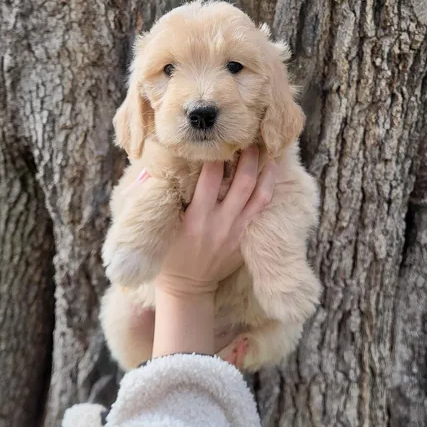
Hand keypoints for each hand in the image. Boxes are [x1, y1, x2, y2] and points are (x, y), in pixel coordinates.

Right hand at [156, 146, 276, 297]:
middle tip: (248, 138)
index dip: (215, 157)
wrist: (188, 288)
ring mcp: (237, 231)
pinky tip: (271, 173)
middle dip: (247, 158)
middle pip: (242, 183)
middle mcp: (220, 223)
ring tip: (266, 151)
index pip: (209, 180)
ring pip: (259, 195)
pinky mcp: (246, 238)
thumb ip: (159, 198)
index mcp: (196, 219)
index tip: (217, 140)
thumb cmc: (169, 255)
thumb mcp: (159, 228)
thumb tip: (154, 167)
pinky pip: (262, 210)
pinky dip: (268, 189)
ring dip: (265, 171)